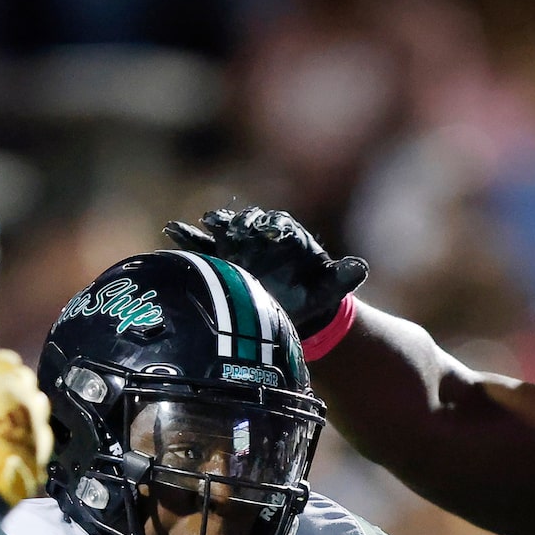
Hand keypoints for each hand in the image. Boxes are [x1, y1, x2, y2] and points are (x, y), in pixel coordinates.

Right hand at [0, 351, 52, 503]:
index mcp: (2, 385)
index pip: (5, 359)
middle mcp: (28, 402)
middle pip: (23, 380)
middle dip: (6, 383)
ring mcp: (39, 428)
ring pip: (33, 405)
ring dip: (17, 406)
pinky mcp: (43, 452)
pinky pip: (36, 431)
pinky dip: (23, 430)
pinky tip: (6, 441)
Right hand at [162, 208, 367, 338]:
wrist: (286, 312)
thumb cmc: (310, 298)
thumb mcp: (329, 289)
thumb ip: (343, 277)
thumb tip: (361, 267)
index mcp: (286, 236)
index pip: (278, 225)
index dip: (274, 228)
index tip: (271, 233)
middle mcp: (260, 236)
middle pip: (248, 224)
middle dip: (241, 225)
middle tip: (235, 229)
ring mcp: (237, 247)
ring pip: (223, 231)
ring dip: (214, 224)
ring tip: (204, 222)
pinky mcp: (218, 260)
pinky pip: (201, 247)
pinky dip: (188, 238)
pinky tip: (172, 229)